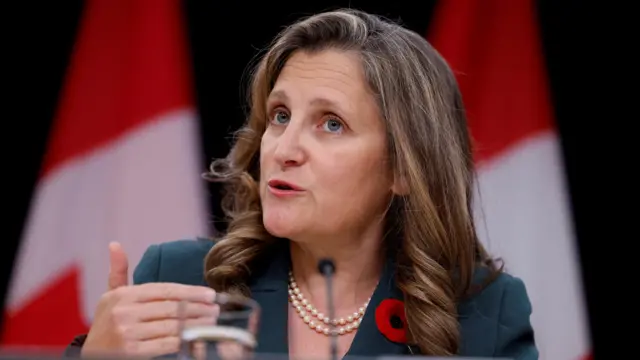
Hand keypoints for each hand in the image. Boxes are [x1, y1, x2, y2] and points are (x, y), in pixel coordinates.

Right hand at [81, 242, 217, 357]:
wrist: (90, 356)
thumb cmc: (106, 324)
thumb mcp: (110, 297)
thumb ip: (118, 272)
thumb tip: (115, 244)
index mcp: (122, 295)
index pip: (164, 290)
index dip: (190, 292)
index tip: (210, 294)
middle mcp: (124, 312)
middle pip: (172, 307)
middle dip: (198, 308)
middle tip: (216, 309)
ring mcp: (127, 333)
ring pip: (172, 326)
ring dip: (196, 325)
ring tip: (211, 323)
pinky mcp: (131, 352)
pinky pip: (166, 344)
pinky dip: (184, 341)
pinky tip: (196, 339)